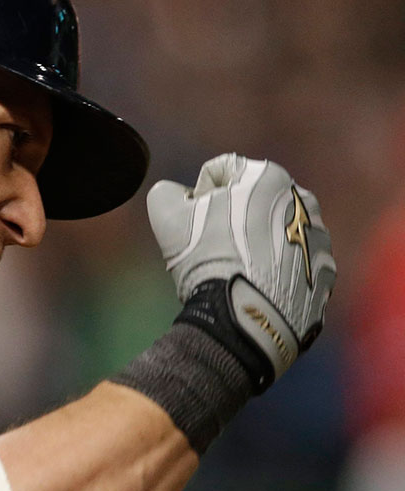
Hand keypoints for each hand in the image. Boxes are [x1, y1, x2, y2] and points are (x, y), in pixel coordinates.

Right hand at [146, 154, 335, 389]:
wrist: (246, 319)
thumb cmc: (206, 258)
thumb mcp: (165, 214)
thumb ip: (167, 191)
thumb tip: (177, 194)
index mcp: (268, 177)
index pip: (222, 171)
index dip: (198, 194)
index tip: (192, 221)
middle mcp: (304, 201)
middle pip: (254, 201)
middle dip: (232, 217)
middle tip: (212, 247)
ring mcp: (320, 240)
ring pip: (277, 232)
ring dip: (257, 243)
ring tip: (237, 270)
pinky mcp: (326, 275)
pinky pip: (295, 264)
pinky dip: (277, 271)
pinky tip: (257, 288)